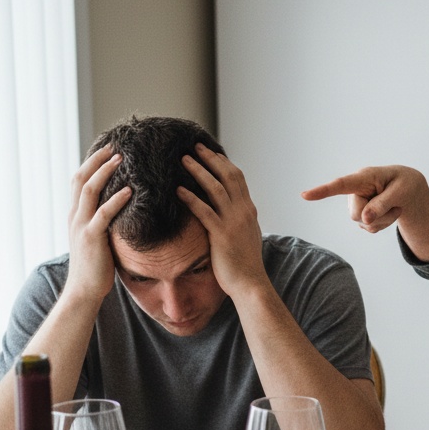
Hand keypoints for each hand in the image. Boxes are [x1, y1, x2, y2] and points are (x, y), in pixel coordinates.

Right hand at [64, 145, 130, 303]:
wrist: (85, 290)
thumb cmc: (97, 266)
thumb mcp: (100, 238)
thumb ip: (106, 222)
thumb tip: (124, 209)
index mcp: (76, 214)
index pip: (80, 180)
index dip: (92, 163)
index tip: (108, 148)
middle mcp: (75, 216)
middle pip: (81, 178)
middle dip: (97, 160)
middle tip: (114, 144)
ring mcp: (81, 225)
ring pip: (89, 191)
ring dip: (105, 172)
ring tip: (121, 159)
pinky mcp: (91, 238)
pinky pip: (103, 214)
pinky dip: (116, 200)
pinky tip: (130, 190)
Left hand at [177, 144, 265, 295]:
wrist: (250, 283)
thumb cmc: (244, 263)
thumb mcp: (246, 235)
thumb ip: (237, 220)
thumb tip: (227, 211)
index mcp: (249, 210)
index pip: (238, 178)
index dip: (223, 163)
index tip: (210, 152)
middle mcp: (244, 212)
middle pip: (228, 176)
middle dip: (211, 159)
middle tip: (195, 146)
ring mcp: (233, 222)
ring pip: (216, 188)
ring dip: (199, 171)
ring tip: (183, 159)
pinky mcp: (221, 235)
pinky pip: (204, 211)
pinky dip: (191, 198)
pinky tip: (178, 190)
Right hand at [301, 165, 428, 230]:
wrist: (409, 190)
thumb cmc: (405, 184)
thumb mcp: (400, 192)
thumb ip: (382, 204)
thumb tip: (364, 219)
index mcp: (364, 177)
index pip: (341, 184)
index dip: (322, 191)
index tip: (304, 195)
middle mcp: (355, 190)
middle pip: (356, 214)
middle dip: (378, 215)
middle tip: (396, 205)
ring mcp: (356, 203)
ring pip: (364, 223)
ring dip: (384, 220)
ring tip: (395, 206)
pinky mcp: (360, 214)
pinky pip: (369, 228)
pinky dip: (383, 224)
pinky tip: (389, 212)